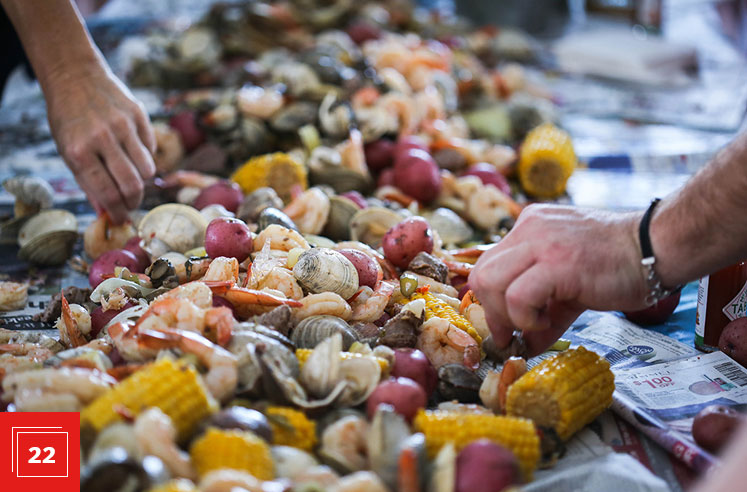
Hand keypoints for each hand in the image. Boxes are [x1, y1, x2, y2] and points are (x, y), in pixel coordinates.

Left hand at [46, 62, 155, 223]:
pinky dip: (145, 157)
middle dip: (134, 202)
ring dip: (142, 180)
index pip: (107, 193)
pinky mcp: (138, 114)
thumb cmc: (69, 120)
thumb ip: (88, 182)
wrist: (75, 77)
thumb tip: (107, 211)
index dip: (117, 212)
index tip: (121, 219)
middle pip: (132, 185)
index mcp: (79, 151)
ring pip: (147, 169)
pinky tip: (132, 151)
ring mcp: (123, 125)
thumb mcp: (68, 152)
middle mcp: (102, 138)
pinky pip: (151, 148)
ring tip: (131, 177)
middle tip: (131, 204)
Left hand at [468, 204, 648, 355]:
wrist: (658, 247)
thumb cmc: (618, 265)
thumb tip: (526, 347)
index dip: (489, 301)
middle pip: (481, 274)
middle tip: (513, 333)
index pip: (487, 264)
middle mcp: (529, 228)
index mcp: (528, 228)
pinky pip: (518, 295)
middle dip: (491, 312)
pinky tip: (549, 321)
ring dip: (507, 315)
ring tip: (536, 323)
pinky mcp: (558, 262)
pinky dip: (526, 318)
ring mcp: (541, 241)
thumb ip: (544, 312)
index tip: (506, 327)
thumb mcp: (570, 285)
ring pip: (490, 282)